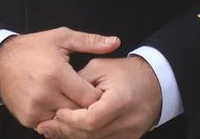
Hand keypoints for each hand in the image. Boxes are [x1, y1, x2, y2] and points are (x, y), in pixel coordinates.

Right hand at [0, 27, 120, 128]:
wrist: (0, 61)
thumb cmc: (32, 48)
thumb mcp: (61, 37)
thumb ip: (90, 41)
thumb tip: (115, 42)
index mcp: (57, 74)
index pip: (90, 98)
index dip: (98, 96)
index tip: (99, 90)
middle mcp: (46, 94)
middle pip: (79, 112)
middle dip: (87, 107)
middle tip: (88, 98)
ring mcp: (36, 109)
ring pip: (66, 121)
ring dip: (72, 114)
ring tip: (74, 101)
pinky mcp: (28, 118)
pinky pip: (52, 125)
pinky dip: (58, 118)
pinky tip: (59, 106)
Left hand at [36, 55, 160, 138]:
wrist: (154, 82)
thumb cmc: (125, 71)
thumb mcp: (100, 68)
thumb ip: (79, 82)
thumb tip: (58, 96)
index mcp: (121, 100)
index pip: (92, 119)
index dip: (72, 119)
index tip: (58, 111)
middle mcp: (128, 121)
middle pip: (91, 135)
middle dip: (66, 131)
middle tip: (45, 126)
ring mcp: (130, 133)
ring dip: (72, 137)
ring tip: (51, 130)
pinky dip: (85, 138)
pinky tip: (70, 133)